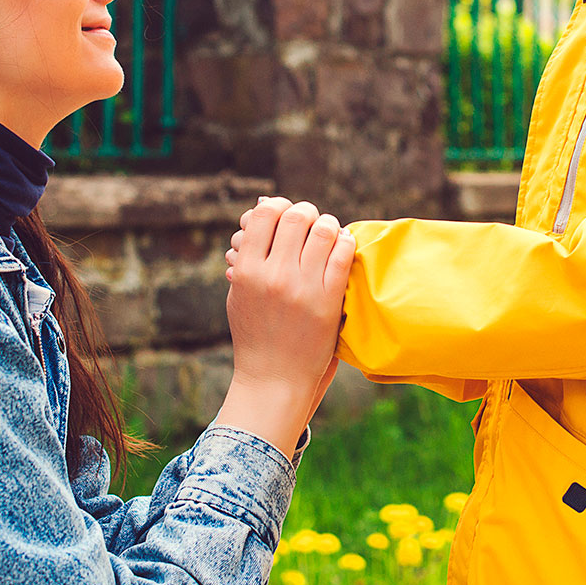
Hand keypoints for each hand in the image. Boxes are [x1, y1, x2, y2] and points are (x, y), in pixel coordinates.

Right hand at [213, 197, 353, 460]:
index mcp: (246, 271)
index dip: (277, 204)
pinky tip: (343, 246)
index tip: (284, 211)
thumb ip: (247, 256)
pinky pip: (343, 254)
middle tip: (311, 219)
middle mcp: (274, 276)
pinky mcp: (328, 301)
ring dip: (328, 224)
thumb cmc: (255, 335)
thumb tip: (260, 212)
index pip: (264, 214)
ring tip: (328, 232)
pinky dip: (345, 242)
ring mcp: (303, 288)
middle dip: (305, 211)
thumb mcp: (239, 295)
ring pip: (323, 231)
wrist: (274, 379)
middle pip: (296, 216)